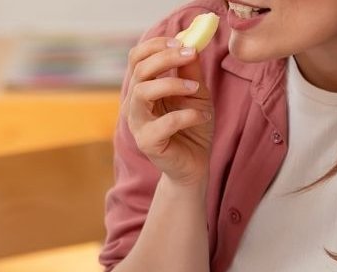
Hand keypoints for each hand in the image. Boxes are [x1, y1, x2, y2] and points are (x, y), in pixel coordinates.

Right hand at [124, 36, 213, 186]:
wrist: (194, 163)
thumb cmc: (192, 126)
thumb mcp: (196, 92)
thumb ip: (190, 70)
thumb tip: (192, 43)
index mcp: (142, 88)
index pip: (136, 58)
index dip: (156, 45)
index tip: (181, 43)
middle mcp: (134, 104)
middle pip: (139, 70)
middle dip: (165, 58)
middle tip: (190, 55)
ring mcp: (138, 124)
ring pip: (142, 92)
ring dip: (172, 84)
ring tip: (195, 88)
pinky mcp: (147, 142)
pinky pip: (164, 123)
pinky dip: (187, 115)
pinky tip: (202, 116)